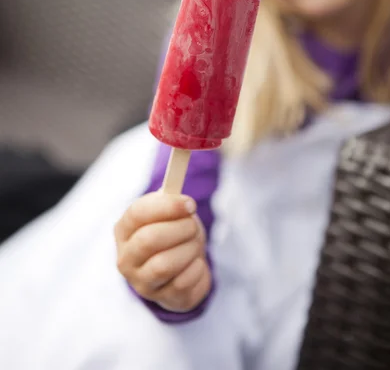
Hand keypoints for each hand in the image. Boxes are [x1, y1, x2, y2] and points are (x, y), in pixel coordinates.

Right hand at [114, 192, 211, 312]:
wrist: (180, 269)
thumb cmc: (172, 233)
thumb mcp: (168, 212)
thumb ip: (171, 194)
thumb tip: (181, 158)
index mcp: (123, 230)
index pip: (137, 214)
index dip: (166, 207)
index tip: (189, 204)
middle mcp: (126, 259)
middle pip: (149, 240)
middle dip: (180, 229)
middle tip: (193, 225)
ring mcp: (142, 283)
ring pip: (165, 264)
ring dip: (189, 249)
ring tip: (195, 243)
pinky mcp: (163, 300)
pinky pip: (184, 282)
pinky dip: (197, 268)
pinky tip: (195, 262)